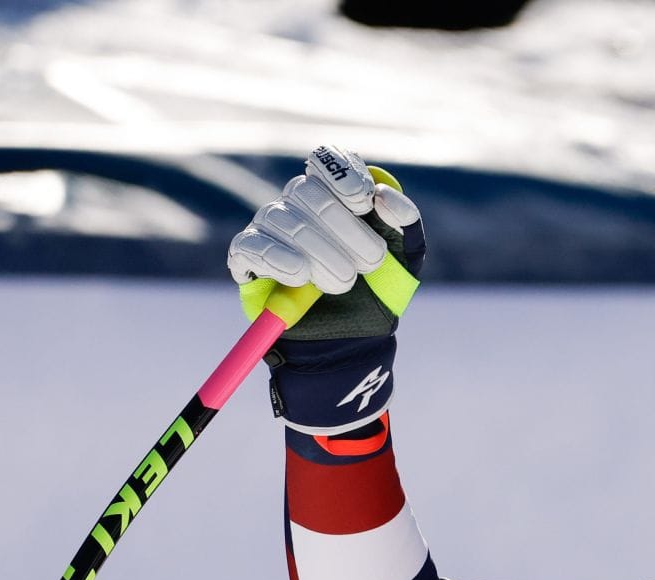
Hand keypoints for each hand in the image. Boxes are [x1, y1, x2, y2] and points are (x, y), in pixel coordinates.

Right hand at [227, 145, 424, 431]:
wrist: (354, 343)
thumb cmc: (379, 294)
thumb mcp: (406, 260)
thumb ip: (405, 223)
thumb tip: (385, 194)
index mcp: (335, 195)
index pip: (326, 161)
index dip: (343, 176)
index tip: (365, 203)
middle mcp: (299, 205)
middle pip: (306, 191)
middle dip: (343, 228)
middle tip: (371, 264)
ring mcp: (271, 230)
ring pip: (283, 220)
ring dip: (320, 253)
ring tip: (343, 284)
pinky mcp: (248, 260)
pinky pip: (252, 247)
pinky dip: (277, 259)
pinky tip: (299, 274)